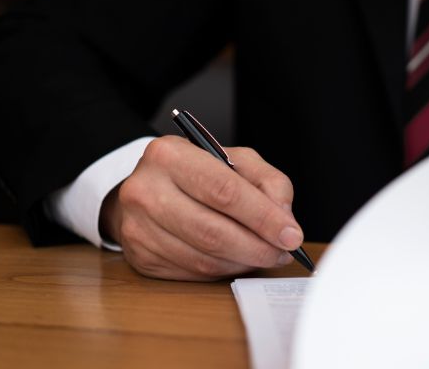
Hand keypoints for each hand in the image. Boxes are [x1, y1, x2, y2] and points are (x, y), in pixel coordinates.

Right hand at [100, 136, 302, 280]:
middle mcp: (145, 190)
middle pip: (212, 231)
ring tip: (264, 255)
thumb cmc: (196, 173)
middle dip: (257, 247)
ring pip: (203, 258)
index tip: (291, 235)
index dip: (263, 217)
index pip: (224, 191)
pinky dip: (223, 270)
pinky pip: (192, 272)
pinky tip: (237, 260)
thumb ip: (268, 182)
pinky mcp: (140, 258)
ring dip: (243, 262)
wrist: (148, 188)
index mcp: (169, 155)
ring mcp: (137, 228)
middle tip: (283, 252)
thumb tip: (284, 220)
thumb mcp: (235, 161)